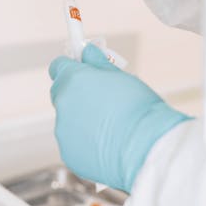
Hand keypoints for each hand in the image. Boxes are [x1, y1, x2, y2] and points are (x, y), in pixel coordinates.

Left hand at [49, 44, 190, 192]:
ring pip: (68, 121)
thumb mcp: (122, 78)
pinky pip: (73, 143)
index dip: (70, 68)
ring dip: (81, 120)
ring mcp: (63, 131)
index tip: (80, 71)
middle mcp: (63, 104)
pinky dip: (85, 142)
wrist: (146, 148)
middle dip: (75, 94)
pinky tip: (106, 145)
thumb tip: (88, 53)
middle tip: (99, 100)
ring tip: (109, 127)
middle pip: (60, 93)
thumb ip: (99, 64)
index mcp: (74, 79)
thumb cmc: (140, 110)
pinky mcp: (68, 153)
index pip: (59, 66)